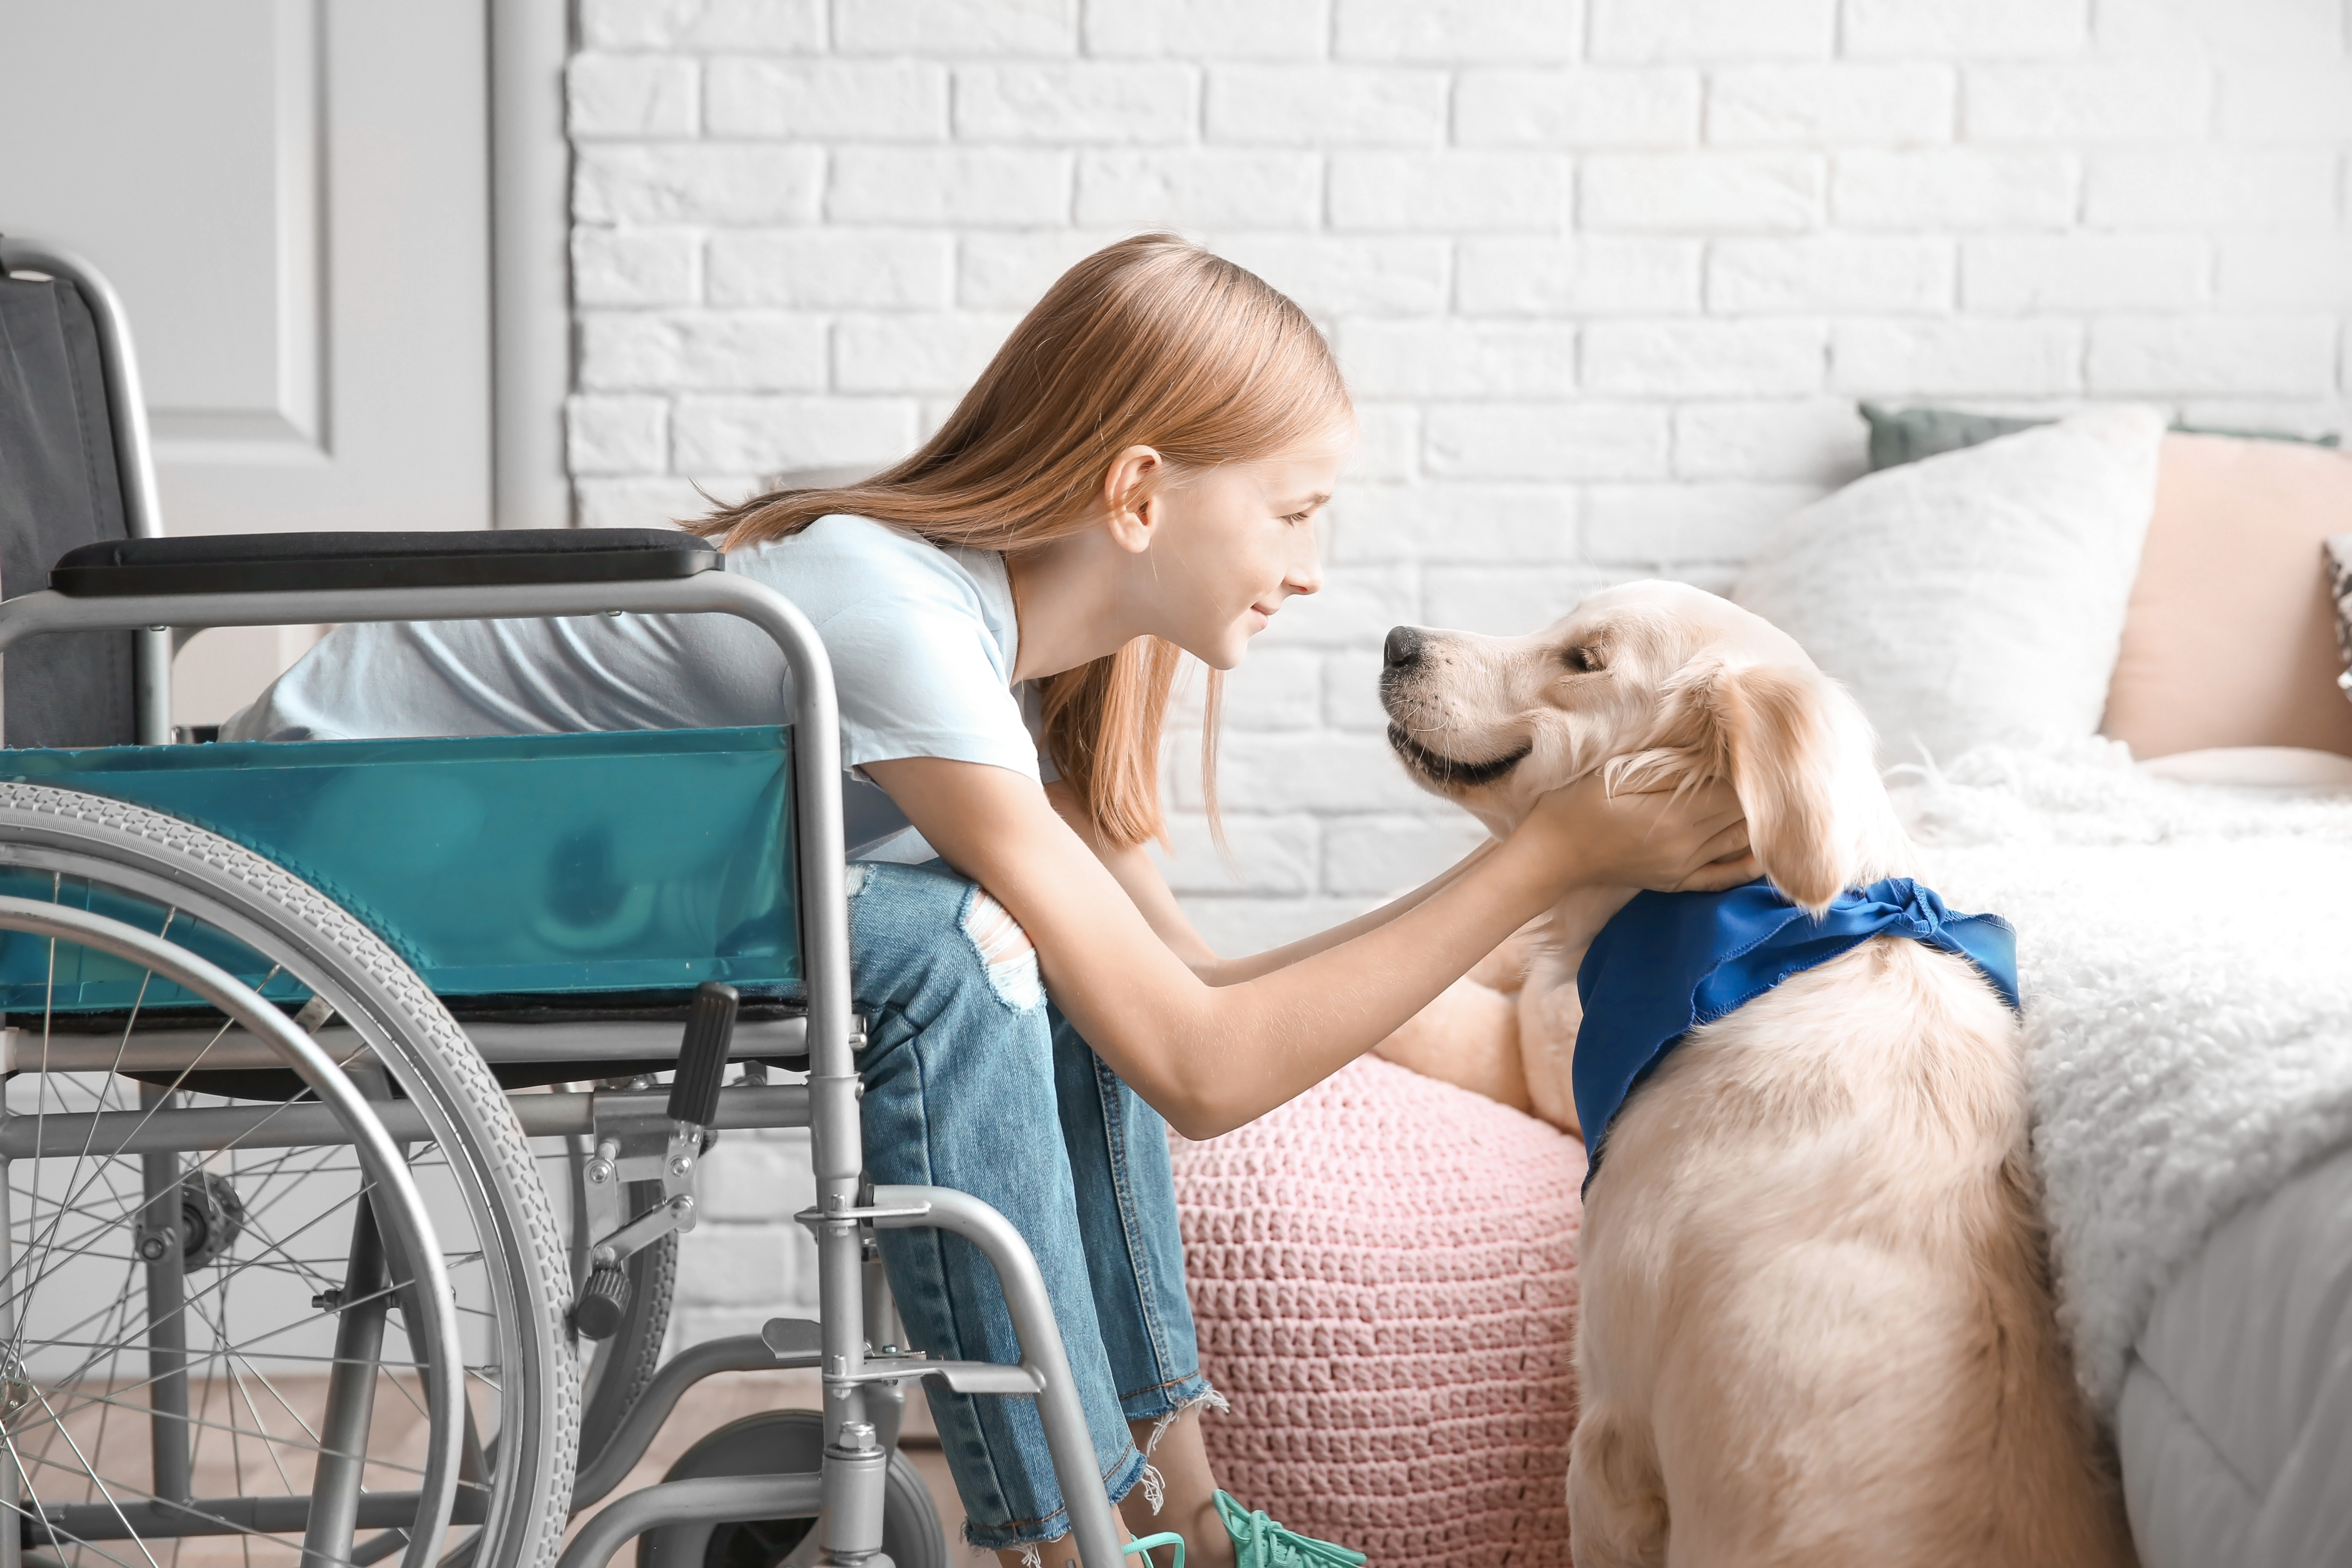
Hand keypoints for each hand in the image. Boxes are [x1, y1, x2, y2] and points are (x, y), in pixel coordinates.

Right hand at [1513, 775, 1755, 896]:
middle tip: (1771, 768)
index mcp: (1677, 815)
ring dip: (1759, 820)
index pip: (1736, 789)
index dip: (1749, 768)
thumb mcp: (1620, 774)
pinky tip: (1765, 849)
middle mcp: (1689, 845)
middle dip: (1760, 791)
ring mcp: (1685, 867)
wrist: (1553, 852)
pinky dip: (1749, 865)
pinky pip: (1724, 877)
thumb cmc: (1578, 804)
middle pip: (1744, 815)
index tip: (1756, 748)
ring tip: (1772, 796)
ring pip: (1741, 842)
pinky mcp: (1677, 881)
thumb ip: (1670, 767)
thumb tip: (1713, 754)